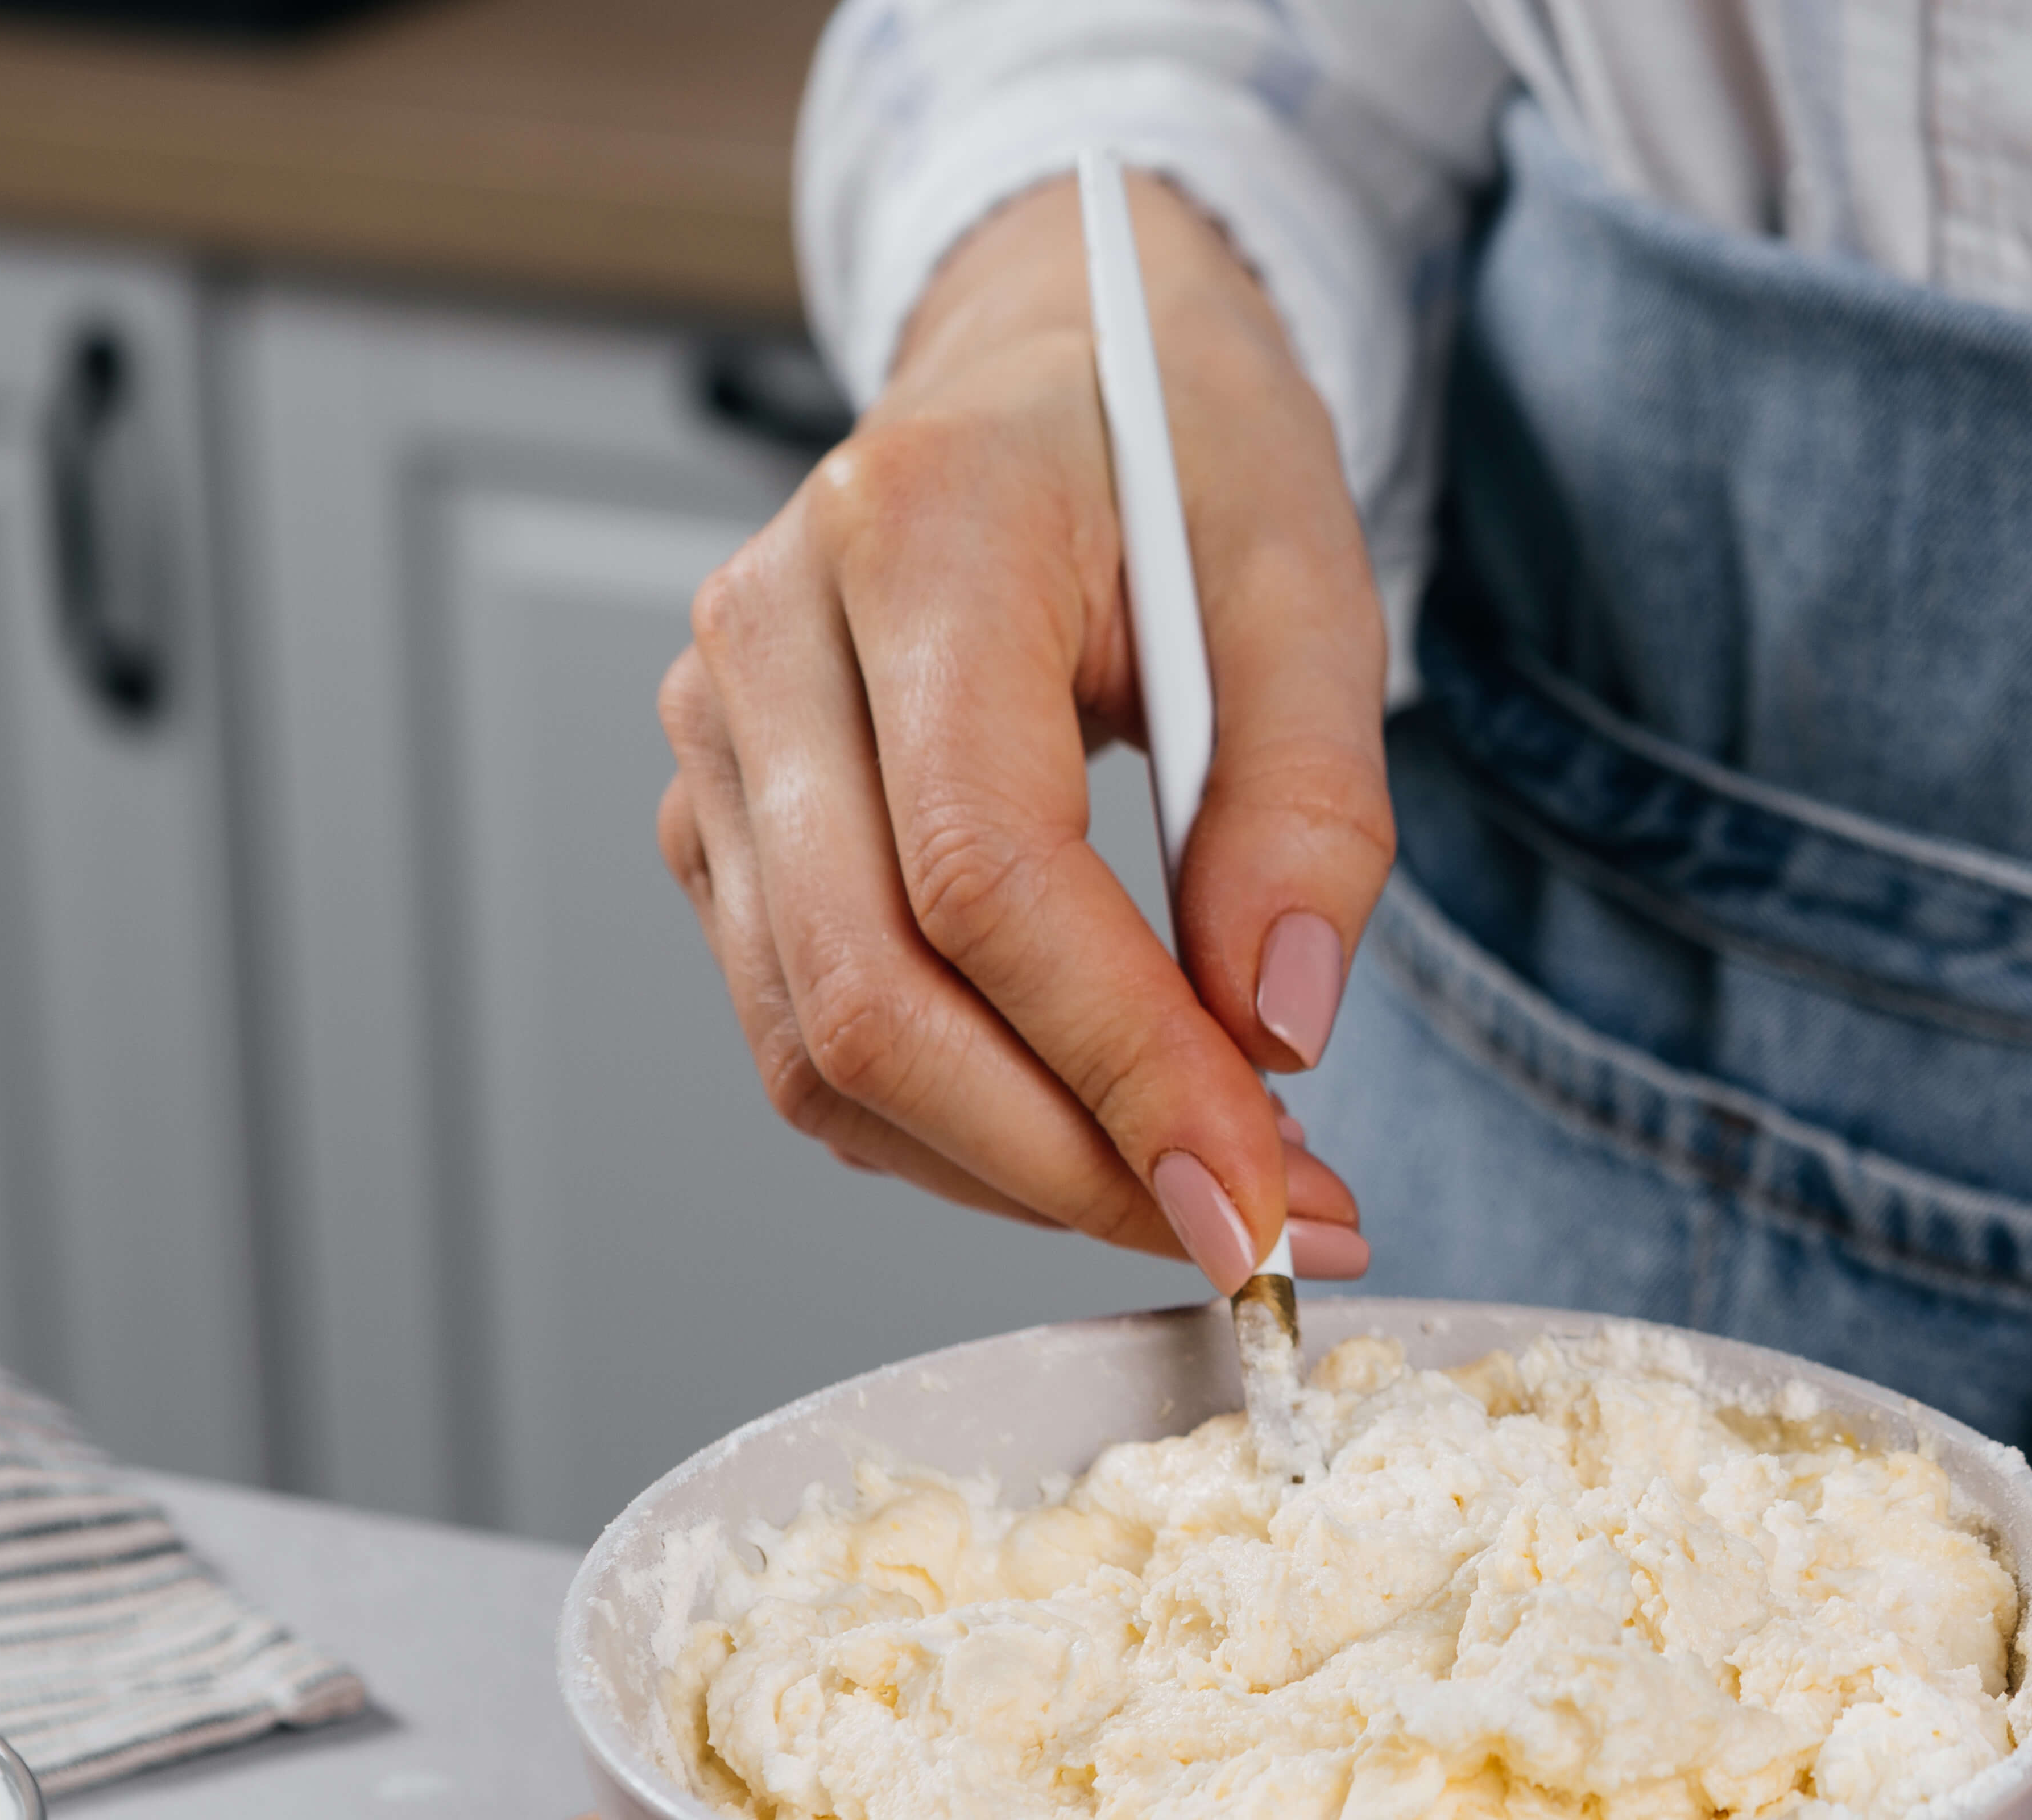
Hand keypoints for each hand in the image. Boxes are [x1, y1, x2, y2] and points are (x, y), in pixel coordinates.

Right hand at [655, 173, 1385, 1288]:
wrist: (1056, 375)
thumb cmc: (1179, 459)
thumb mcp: (1308, 581)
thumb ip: (1313, 804)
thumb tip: (1275, 1033)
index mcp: (913, 540)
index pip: (983, 875)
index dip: (1125, 1067)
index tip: (1266, 1194)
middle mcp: (765, 648)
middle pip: (871, 998)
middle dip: (1075, 1163)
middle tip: (1259, 1231)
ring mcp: (718, 749)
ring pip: (822, 1055)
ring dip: (1022, 1173)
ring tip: (1207, 1190)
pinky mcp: (725, 836)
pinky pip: (814, 1043)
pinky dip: (962, 1133)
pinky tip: (1101, 1132)